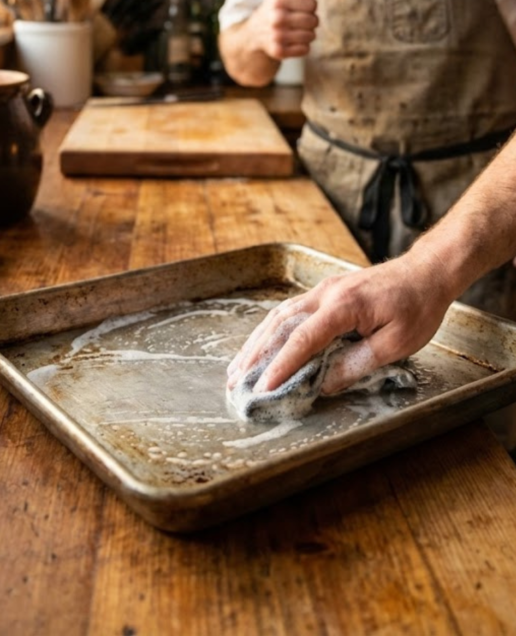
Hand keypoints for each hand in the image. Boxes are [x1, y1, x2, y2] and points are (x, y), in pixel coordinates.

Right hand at [226, 254, 453, 395]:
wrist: (425, 272)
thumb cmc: (417, 307)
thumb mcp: (396, 344)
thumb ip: (357, 363)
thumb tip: (324, 384)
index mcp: (343, 306)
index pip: (303, 340)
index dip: (281, 366)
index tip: (264, 388)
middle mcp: (325, 294)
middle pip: (281, 326)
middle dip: (256, 355)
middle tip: (235, 381)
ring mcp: (322, 290)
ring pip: (280, 316)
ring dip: (257, 342)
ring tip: (239, 367)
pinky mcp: (325, 292)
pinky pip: (290, 311)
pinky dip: (271, 330)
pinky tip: (261, 344)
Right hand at [253, 0, 318, 60]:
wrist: (254, 34)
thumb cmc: (274, 6)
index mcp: (278, 0)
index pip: (313, 3)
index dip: (309, 5)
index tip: (298, 5)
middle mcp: (276, 17)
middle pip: (314, 21)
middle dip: (309, 20)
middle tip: (296, 19)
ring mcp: (276, 36)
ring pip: (311, 36)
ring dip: (306, 34)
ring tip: (294, 30)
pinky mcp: (278, 52)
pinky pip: (305, 49)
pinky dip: (301, 47)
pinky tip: (290, 41)